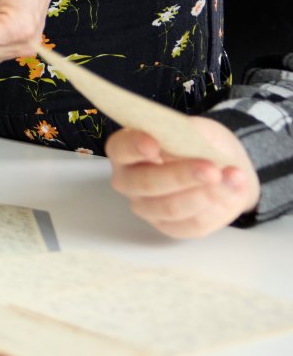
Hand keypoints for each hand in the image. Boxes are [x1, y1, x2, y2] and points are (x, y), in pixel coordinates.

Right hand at [106, 122, 259, 238]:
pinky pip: (194, 223)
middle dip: (181, 176)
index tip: (153, 144)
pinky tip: (234, 189)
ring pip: (172, 207)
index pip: (121, 149)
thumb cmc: (198, 143)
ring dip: (207, 194)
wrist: (221, 167)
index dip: (134, 147)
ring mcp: (148, 208)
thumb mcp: (193, 128)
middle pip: (147, 183)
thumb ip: (184, 134)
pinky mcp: (172, 227)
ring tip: (233, 177)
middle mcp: (129, 182)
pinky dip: (218, 206)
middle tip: (210, 169)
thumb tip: (179, 141)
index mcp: (126, 151)